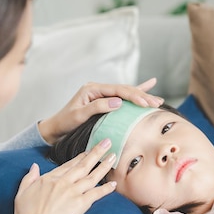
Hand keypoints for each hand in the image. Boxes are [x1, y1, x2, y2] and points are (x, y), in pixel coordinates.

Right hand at [13, 138, 117, 213]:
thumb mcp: (21, 193)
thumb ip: (28, 178)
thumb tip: (34, 166)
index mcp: (49, 179)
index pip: (68, 165)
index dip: (80, 157)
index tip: (88, 151)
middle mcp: (63, 182)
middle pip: (83, 165)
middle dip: (96, 152)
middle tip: (107, 142)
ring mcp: (73, 192)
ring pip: (92, 176)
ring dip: (104, 165)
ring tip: (114, 156)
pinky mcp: (80, 204)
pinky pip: (96, 194)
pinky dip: (106, 189)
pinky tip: (114, 184)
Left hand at [38, 79, 163, 143]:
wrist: (56, 128)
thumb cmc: (65, 123)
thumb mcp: (79, 115)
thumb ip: (97, 107)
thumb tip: (118, 102)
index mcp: (92, 89)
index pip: (117, 90)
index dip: (133, 95)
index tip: (145, 104)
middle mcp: (98, 89)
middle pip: (124, 90)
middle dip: (142, 96)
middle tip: (156, 103)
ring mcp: (102, 94)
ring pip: (126, 93)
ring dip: (142, 96)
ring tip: (157, 100)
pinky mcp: (105, 100)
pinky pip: (123, 95)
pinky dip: (136, 91)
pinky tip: (149, 85)